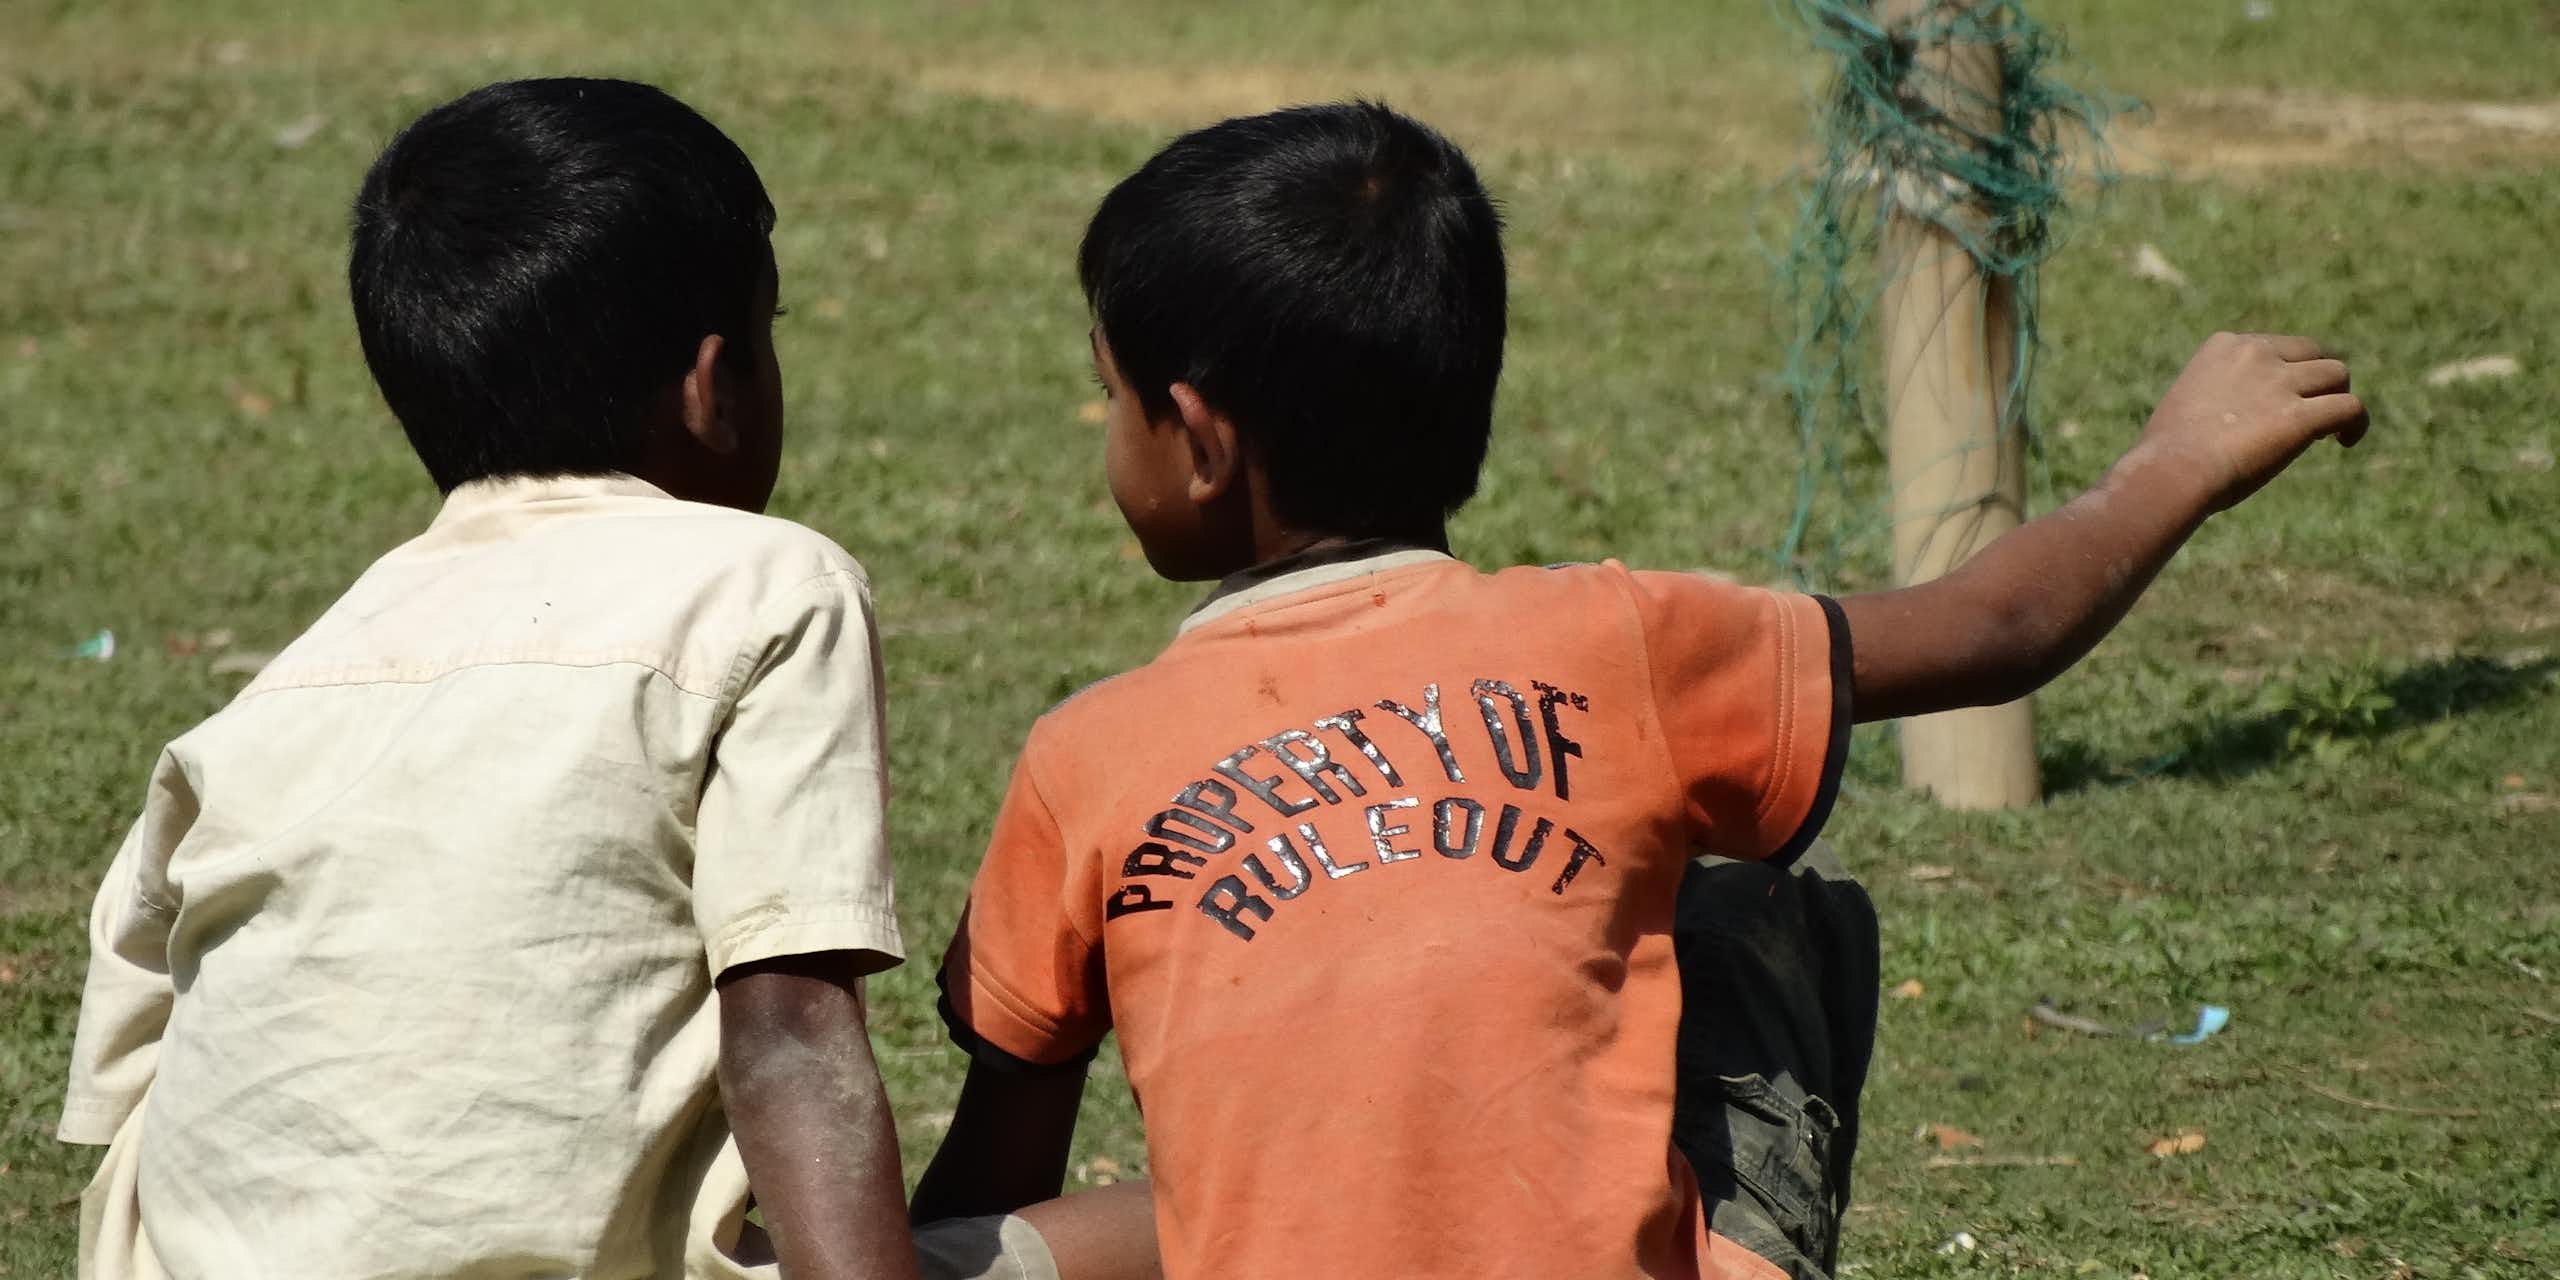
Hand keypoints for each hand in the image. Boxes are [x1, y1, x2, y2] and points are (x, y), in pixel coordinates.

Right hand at [2134, 332, 2368, 511]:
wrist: (2171, 472)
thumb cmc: (2167, 454)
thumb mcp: (2188, 406)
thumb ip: (2217, 398)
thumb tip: (2235, 422)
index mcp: (2224, 346)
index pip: (2274, 346)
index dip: (2285, 372)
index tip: (2278, 401)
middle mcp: (2255, 354)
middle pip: (2313, 353)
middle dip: (2317, 380)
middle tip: (2312, 413)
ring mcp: (2280, 383)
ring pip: (2337, 375)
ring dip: (2337, 397)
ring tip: (2329, 430)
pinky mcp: (2301, 416)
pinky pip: (2350, 408)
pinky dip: (2356, 423)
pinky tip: (2346, 442)